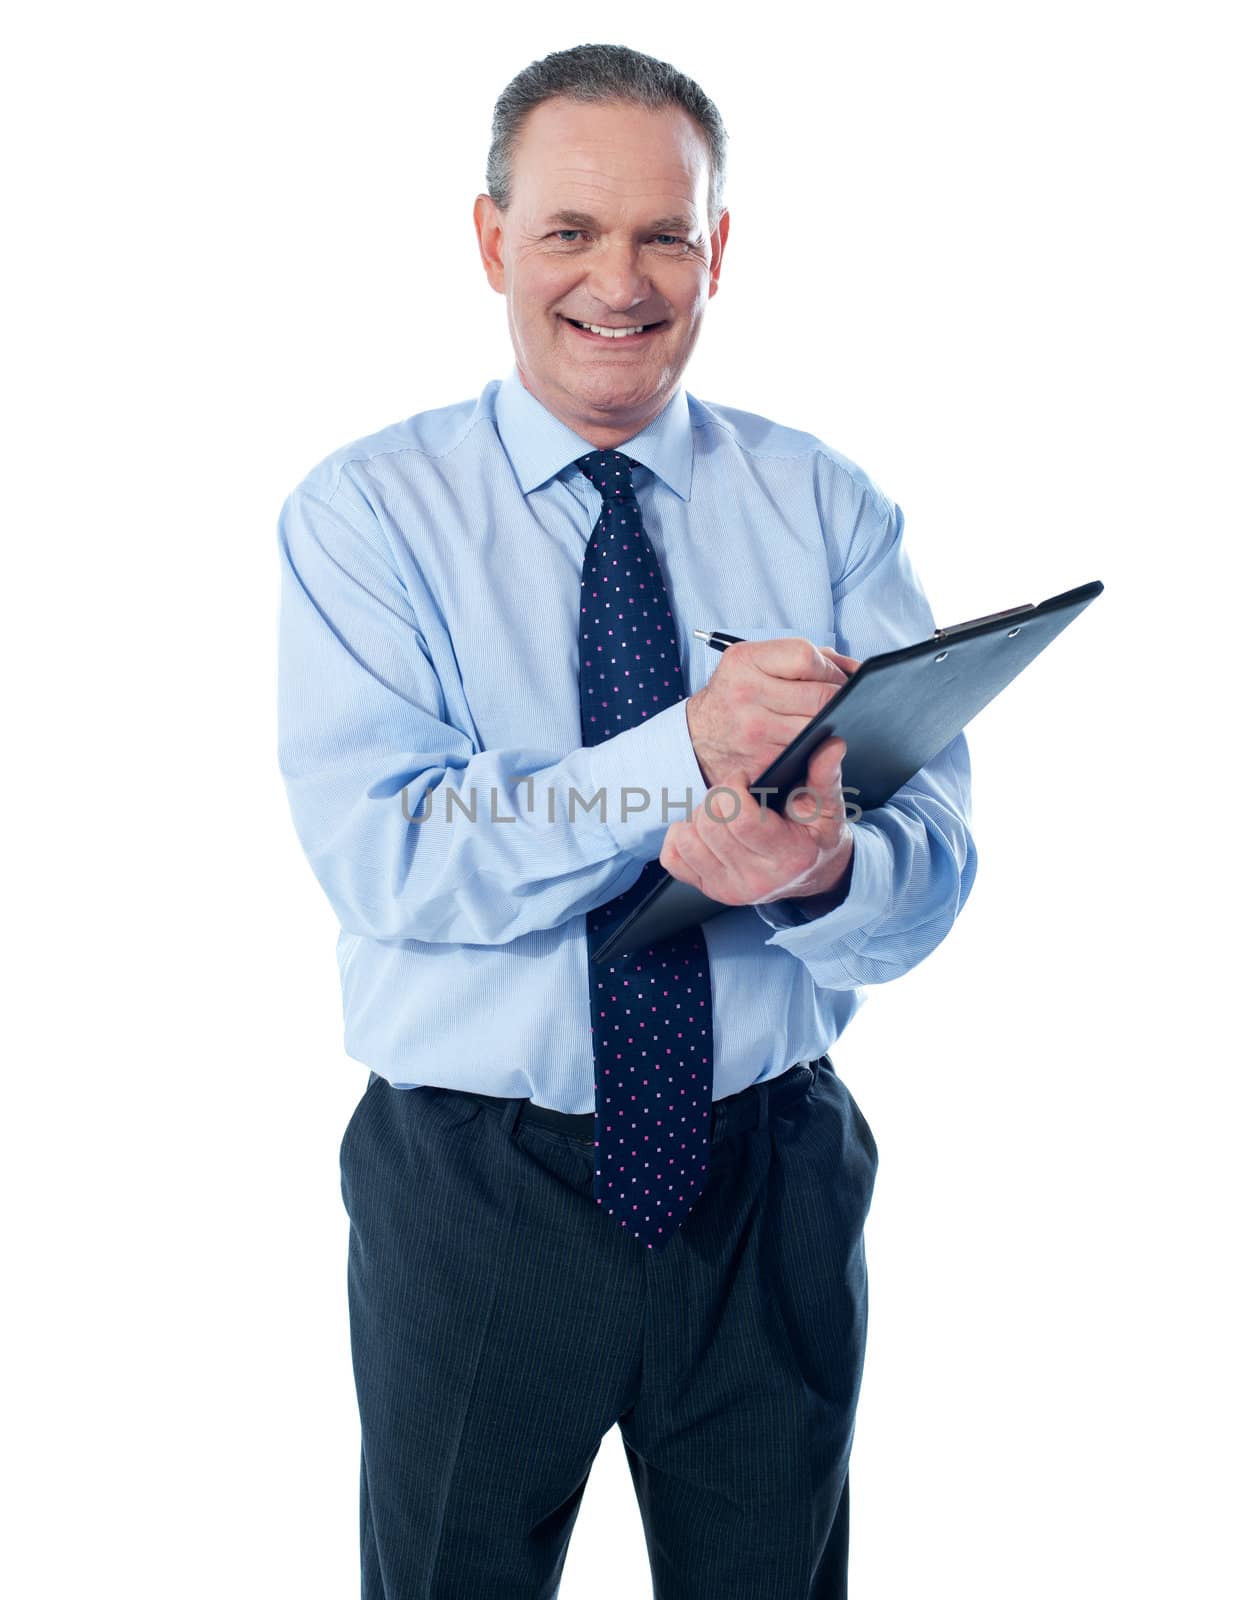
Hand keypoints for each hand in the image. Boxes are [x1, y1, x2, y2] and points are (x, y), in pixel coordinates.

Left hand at [660, 731, 855, 907]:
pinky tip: (704, 830)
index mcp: (788, 856)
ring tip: (722, 813)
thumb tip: (832, 745)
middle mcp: (757, 879)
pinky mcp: (709, 890)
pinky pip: (673, 859)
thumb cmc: (816, 835)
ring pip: (688, 840)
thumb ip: (826, 775)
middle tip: (733, 794)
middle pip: (711, 825)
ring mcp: (730, 889)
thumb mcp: (828, 806)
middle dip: (717, 798)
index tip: (743, 778)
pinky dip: (681, 838)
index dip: (734, 788)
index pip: (741, 820)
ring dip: (699, 816)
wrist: (811, 874)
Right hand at [685, 638, 859, 791]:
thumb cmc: (735, 694)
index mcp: (745, 661)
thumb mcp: (755, 662)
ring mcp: (754, 730)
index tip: (835, 677)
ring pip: (818, 727)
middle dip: (839, 700)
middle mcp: (746, 693)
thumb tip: (855, 669)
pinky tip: (810, 742)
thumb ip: (804, 657)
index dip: (830, 668)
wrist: (697, 738)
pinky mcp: (762, 761)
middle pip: (820, 696)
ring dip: (830, 725)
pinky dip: (815, 748)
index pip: (807, 657)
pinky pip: (806, 753)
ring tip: (825, 720)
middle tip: (842, 702)